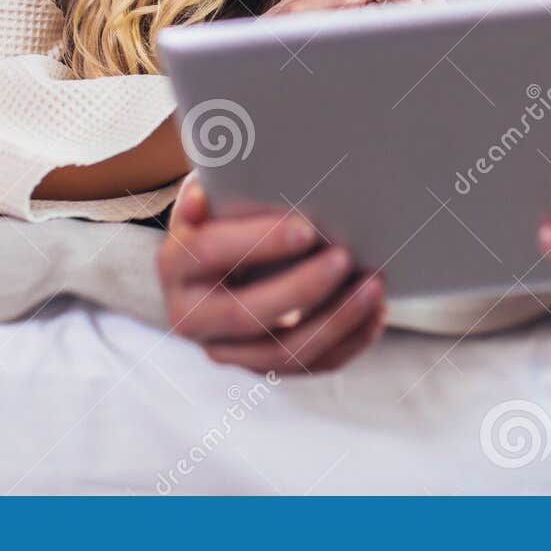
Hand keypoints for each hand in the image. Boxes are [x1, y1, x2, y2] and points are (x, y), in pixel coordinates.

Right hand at [156, 174, 387, 373]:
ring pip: (281, 353)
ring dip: (335, 322)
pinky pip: (307, 366)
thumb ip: (222, 184)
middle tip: (346, 257)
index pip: (209, 253)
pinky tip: (375, 315)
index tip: (306, 229)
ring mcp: (224, 348)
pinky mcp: (259, 364)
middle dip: (302, 289)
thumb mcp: (215, 193)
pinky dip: (347, 343)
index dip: (258, 242)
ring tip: (374, 287)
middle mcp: (189, 316)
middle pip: (246, 314)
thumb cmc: (225, 212)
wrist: (215, 258)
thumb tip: (215, 189)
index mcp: (175, 264)